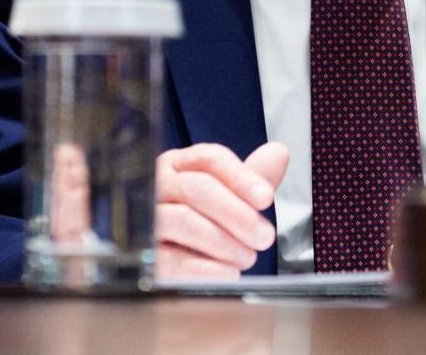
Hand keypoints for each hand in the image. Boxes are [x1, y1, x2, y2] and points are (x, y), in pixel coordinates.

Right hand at [154, 141, 288, 279]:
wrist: (171, 263)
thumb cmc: (202, 222)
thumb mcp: (227, 196)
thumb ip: (253, 177)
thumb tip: (279, 153)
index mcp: (178, 165)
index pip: (210, 159)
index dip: (242, 177)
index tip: (266, 198)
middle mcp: (157, 186)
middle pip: (198, 188)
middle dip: (238, 213)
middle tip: (264, 236)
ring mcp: (146, 220)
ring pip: (185, 221)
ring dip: (224, 241)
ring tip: (247, 257)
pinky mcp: (146, 256)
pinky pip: (173, 259)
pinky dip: (208, 268)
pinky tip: (228, 273)